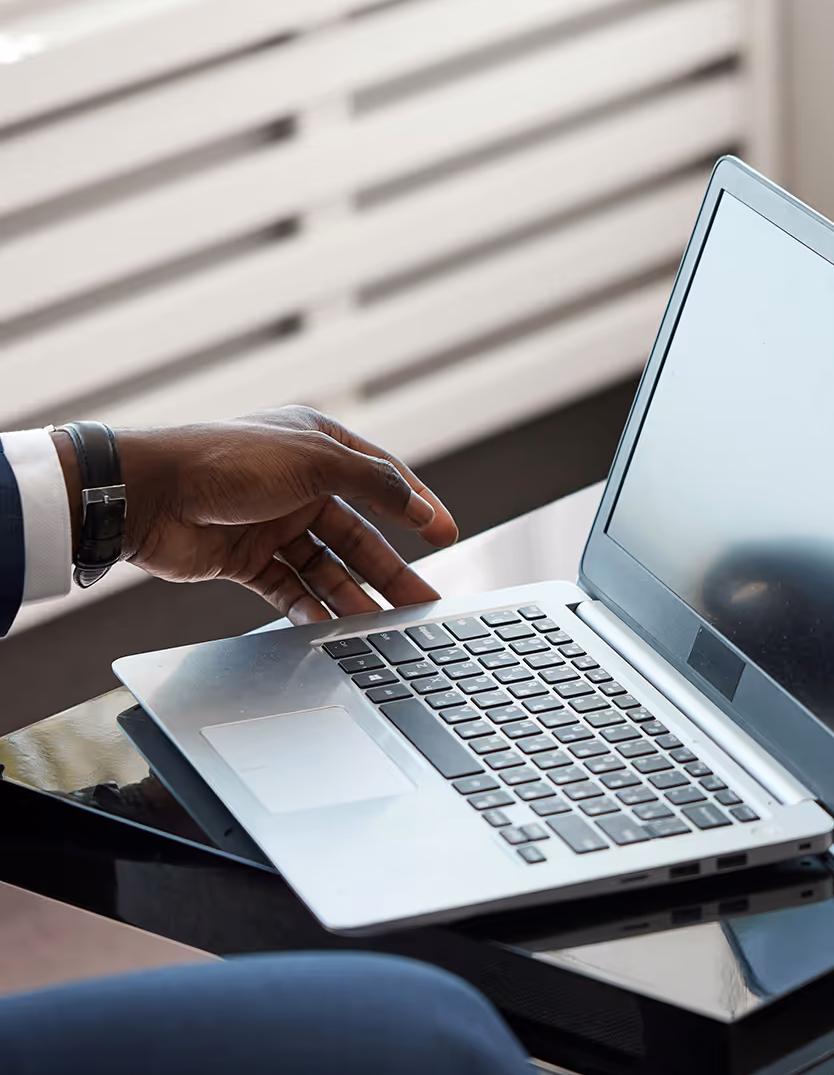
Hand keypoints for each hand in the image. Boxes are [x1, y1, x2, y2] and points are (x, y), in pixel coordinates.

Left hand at [55, 407, 457, 624]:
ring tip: (384, 627)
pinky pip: (292, 590)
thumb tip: (419, 507)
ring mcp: (273, 524)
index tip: (446, 534)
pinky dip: (311, 609)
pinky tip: (331, 627)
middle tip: (423, 602)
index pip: (383, 480)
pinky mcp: (246, 560)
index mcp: (319, 447)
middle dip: (392, 570)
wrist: (146, 496)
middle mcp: (299, 485)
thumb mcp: (314, 460)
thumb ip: (374, 483)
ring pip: (328, 568)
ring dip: (355, 596)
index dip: (418, 508)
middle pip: (359, 534)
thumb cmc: (225, 461)